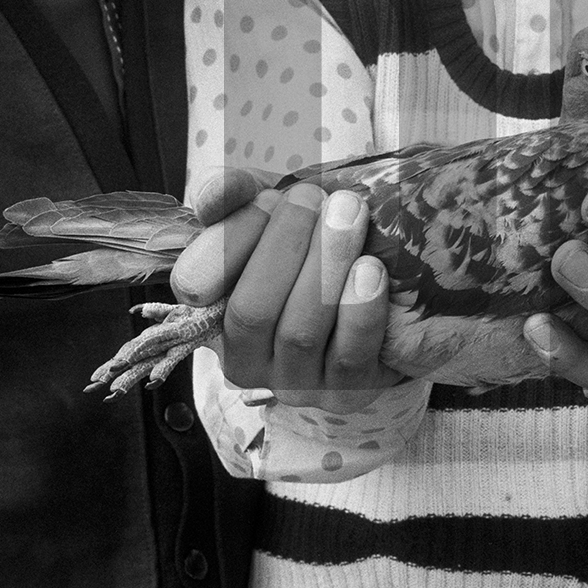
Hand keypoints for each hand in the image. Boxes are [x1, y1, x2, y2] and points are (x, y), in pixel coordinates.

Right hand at [171, 172, 391, 407]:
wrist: (392, 290)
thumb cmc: (318, 245)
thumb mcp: (276, 211)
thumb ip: (239, 194)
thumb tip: (212, 196)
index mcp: (214, 309)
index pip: (195, 285)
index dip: (228, 242)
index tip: (268, 198)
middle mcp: (246, 356)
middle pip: (250, 309)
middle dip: (283, 246)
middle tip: (315, 196)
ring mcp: (295, 382)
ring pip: (299, 332)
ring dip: (325, 268)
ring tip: (350, 214)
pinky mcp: (347, 393)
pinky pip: (349, 357)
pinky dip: (359, 311)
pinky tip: (372, 270)